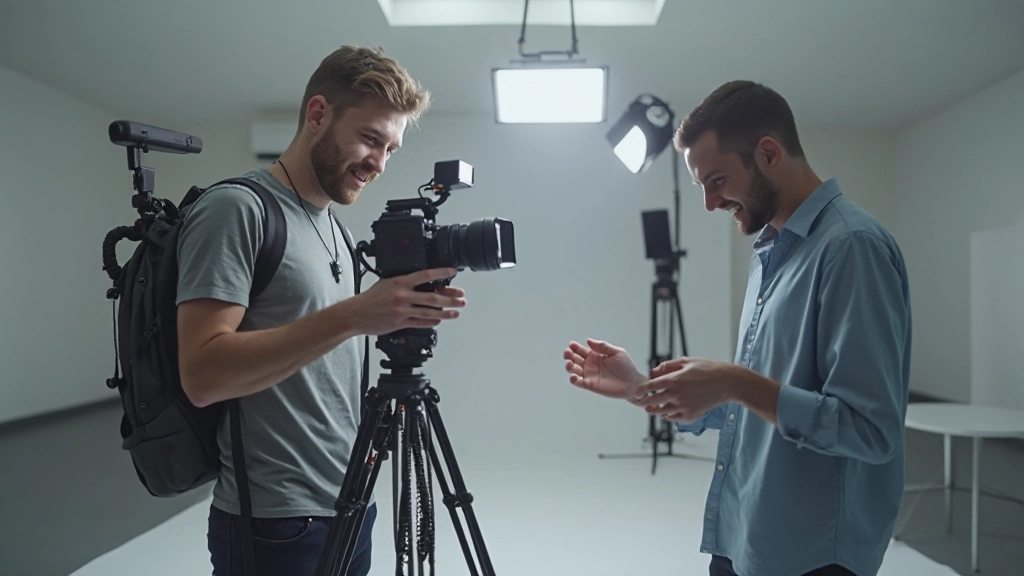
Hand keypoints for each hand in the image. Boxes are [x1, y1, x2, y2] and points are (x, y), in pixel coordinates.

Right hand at [348, 267, 466, 334]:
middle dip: (450, 299)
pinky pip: (420, 323)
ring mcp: (402, 310)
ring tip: (456, 313)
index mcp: (400, 282)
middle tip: (461, 299)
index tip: (453, 272)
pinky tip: (439, 321)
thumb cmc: (370, 298)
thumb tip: (419, 280)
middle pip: (432, 298)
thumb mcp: (386, 282)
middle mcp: (403, 296)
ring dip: (445, 313)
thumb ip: (403, 281)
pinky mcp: (400, 323)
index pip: (425, 275)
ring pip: (429, 312)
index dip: (441, 273)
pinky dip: (431, 322)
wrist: (356, 314)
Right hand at [562, 339, 644, 399]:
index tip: (571, 345)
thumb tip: (588, 340)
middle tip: (567, 353)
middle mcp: (589, 365)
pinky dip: (573, 380)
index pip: (580, 350)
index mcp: (594, 355)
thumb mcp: (617, 352)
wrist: (633, 383)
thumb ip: (603, 347)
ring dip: (569, 367)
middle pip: (574, 359)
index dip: (574, 347)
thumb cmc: (626, 367)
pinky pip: (579, 383)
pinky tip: (573, 376)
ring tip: (569, 364)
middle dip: (568, 355)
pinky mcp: (591, 385)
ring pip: (574, 370)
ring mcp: (589, 375)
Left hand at [632, 357, 735, 421]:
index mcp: (674, 380)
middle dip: (644, 402)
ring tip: (652, 409)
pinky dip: (669, 416)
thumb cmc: (708, 369)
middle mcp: (677, 394)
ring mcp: (684, 406)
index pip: (650, 387)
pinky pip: (675, 418)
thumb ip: (667, 366)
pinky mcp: (692, 415)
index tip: (636, 393)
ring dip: (656, 410)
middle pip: (653, 402)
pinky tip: (667, 413)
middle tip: (641, 402)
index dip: (640, 390)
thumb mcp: (686, 361)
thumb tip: (653, 373)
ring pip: (662, 412)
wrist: (727, 383)